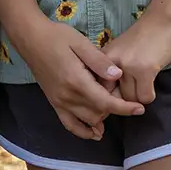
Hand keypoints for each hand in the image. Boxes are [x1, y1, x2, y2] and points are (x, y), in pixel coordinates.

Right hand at [16, 17, 144, 139]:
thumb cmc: (56, 36)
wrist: (31, 38)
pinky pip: (69, 125)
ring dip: (102, 118)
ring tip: (112, 108)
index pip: (105, 102)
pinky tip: (95, 132)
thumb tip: (118, 75)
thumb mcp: (80, 42)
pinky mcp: (54, 103)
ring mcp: (59, 102)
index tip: (139, 109)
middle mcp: (68, 96)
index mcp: (76, 81)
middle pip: (98, 113)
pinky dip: (83, 131)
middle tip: (121, 94)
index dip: (124, 108)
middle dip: (114, 108)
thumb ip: (98, 61)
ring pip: (87, 120)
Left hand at [99, 16, 170, 105]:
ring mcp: (127, 65)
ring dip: (139, 94)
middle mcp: (111, 61)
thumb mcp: (120, 52)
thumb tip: (111, 99)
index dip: (108, 95)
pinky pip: (145, 97)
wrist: (163, 20)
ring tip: (145, 80)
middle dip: (126, 95)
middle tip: (136, 85)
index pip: (98, 87)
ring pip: (131, 99)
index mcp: (103, 56)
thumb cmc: (142, 38)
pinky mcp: (144, 70)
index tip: (117, 95)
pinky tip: (152, 81)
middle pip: (115, 96)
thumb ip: (113, 70)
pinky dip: (150, 94)